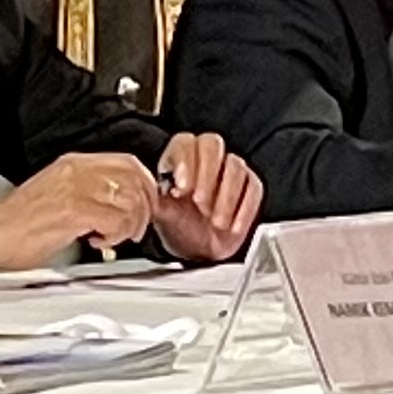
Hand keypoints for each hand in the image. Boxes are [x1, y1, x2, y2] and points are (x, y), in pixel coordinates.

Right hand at [0, 151, 164, 274]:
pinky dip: (115, 235)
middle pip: (134, 178)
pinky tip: (98, 241)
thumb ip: (88, 191)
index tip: (146, 204)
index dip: (146, 184)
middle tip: (135, 226)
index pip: (128, 162)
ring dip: (130, 224)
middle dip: (144, 207)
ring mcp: (75, 189)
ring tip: (115, 236)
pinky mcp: (73, 211)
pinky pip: (114, 220)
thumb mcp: (58, 193)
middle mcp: (77, 171)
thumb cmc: (19, 223)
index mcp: (73, 163)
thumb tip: (121, 202)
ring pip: (129, 199)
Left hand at [147, 129, 262, 264]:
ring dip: (226, 195)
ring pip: (235, 166)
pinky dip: (244, 209)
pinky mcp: (249, 188)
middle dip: (207, 173)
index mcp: (180, 159)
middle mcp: (206, 159)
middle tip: (199, 202)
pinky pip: (253, 188)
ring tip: (215, 220)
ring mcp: (230, 171)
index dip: (184, 161)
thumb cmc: (177, 226)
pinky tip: (231, 226)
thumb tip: (139, 192)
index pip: (185, 143)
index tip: (182, 187)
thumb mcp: (161, 213)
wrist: (196, 250)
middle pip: (212, 144)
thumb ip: (151, 199)